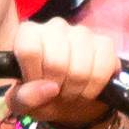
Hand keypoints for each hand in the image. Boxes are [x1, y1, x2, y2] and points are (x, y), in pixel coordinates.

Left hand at [9, 17, 123, 127]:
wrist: (70, 100)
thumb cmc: (41, 95)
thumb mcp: (22, 101)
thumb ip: (25, 97)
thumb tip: (50, 88)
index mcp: (29, 33)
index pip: (29, 50)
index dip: (34, 75)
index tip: (38, 83)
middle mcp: (56, 26)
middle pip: (56, 62)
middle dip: (57, 87)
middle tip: (57, 91)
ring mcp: (83, 33)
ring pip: (79, 69)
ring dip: (76, 90)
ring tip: (71, 91)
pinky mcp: (106, 43)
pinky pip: (102, 70)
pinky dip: (94, 88)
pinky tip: (88, 88)